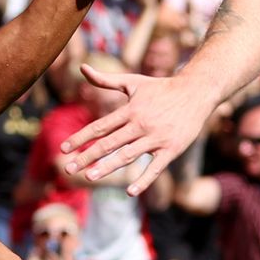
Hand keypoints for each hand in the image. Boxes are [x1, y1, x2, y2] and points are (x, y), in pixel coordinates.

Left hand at [62, 66, 213, 195]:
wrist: (196, 91)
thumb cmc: (161, 88)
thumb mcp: (133, 81)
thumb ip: (105, 79)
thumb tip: (82, 67)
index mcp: (130, 110)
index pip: (100, 126)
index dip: (80, 137)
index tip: (63, 148)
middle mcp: (140, 124)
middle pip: (108, 143)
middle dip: (86, 156)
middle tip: (67, 168)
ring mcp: (156, 138)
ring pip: (127, 155)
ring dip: (107, 167)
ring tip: (89, 177)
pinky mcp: (171, 149)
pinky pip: (155, 168)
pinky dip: (144, 180)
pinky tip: (130, 192)